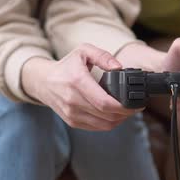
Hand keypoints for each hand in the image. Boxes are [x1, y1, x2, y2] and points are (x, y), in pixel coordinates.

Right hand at [22, 44, 138, 130]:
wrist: (43, 81)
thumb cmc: (67, 66)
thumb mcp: (84, 51)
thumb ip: (103, 56)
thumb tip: (119, 68)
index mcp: (77, 82)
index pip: (104, 102)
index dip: (124, 106)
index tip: (136, 104)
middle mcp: (73, 101)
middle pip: (107, 115)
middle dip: (126, 113)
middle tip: (136, 107)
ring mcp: (72, 114)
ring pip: (104, 124)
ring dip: (120, 120)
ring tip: (128, 111)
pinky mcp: (72, 121)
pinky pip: (97, 127)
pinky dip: (110, 123)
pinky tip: (116, 115)